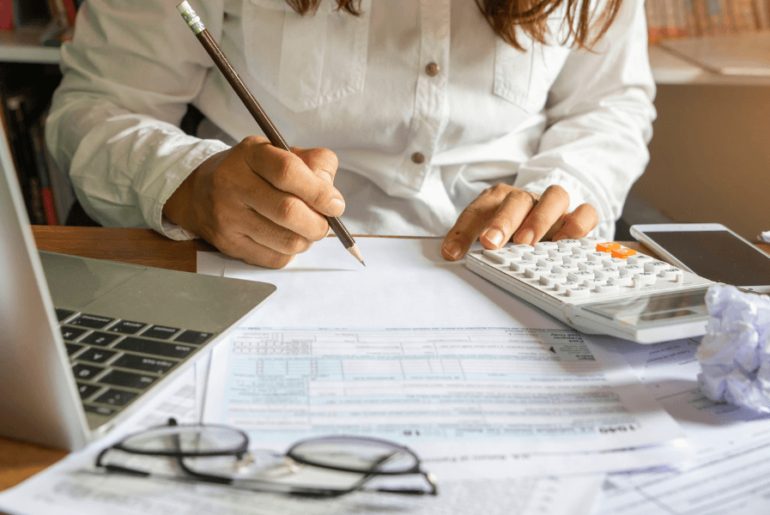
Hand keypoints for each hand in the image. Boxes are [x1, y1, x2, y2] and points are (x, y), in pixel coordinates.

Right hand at [163, 136, 343, 267]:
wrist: (202, 192)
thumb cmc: (253, 172)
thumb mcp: (280, 153)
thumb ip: (314, 164)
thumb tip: (332, 197)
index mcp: (250, 154)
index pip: (288, 172)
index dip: (319, 192)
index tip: (335, 205)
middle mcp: (233, 183)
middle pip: (288, 211)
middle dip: (318, 223)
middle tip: (324, 223)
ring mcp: (227, 216)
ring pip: (286, 241)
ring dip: (307, 240)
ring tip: (305, 229)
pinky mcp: (228, 244)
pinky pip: (275, 259)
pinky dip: (290, 252)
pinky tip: (284, 237)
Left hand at [441, 184, 597, 260]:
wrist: (541, 216)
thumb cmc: (509, 228)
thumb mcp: (484, 233)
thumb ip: (468, 240)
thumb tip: (450, 254)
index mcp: (497, 199)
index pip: (477, 210)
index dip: (463, 231)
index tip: (452, 252)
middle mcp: (526, 199)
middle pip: (516, 199)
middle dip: (503, 221)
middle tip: (492, 243)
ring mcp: (553, 206)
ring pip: (555, 196)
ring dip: (541, 218)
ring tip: (528, 243)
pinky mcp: (576, 217)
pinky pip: (586, 212)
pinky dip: (578, 224)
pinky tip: (565, 243)